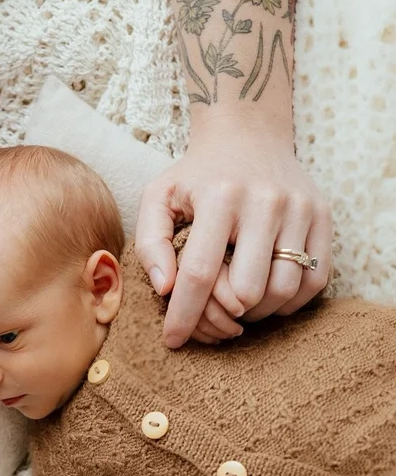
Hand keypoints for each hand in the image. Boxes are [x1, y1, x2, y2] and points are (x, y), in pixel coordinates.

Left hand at [136, 123, 331, 347]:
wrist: (248, 134)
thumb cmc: (196, 175)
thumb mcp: (159, 197)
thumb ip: (151, 242)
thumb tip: (164, 289)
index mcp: (221, 197)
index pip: (200, 273)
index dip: (184, 314)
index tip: (172, 341)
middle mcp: (266, 201)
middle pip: (247, 290)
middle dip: (223, 313)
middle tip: (211, 314)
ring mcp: (300, 208)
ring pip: (284, 290)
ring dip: (258, 312)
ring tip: (237, 306)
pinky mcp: (323, 215)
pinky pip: (315, 280)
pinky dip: (290, 301)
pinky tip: (267, 296)